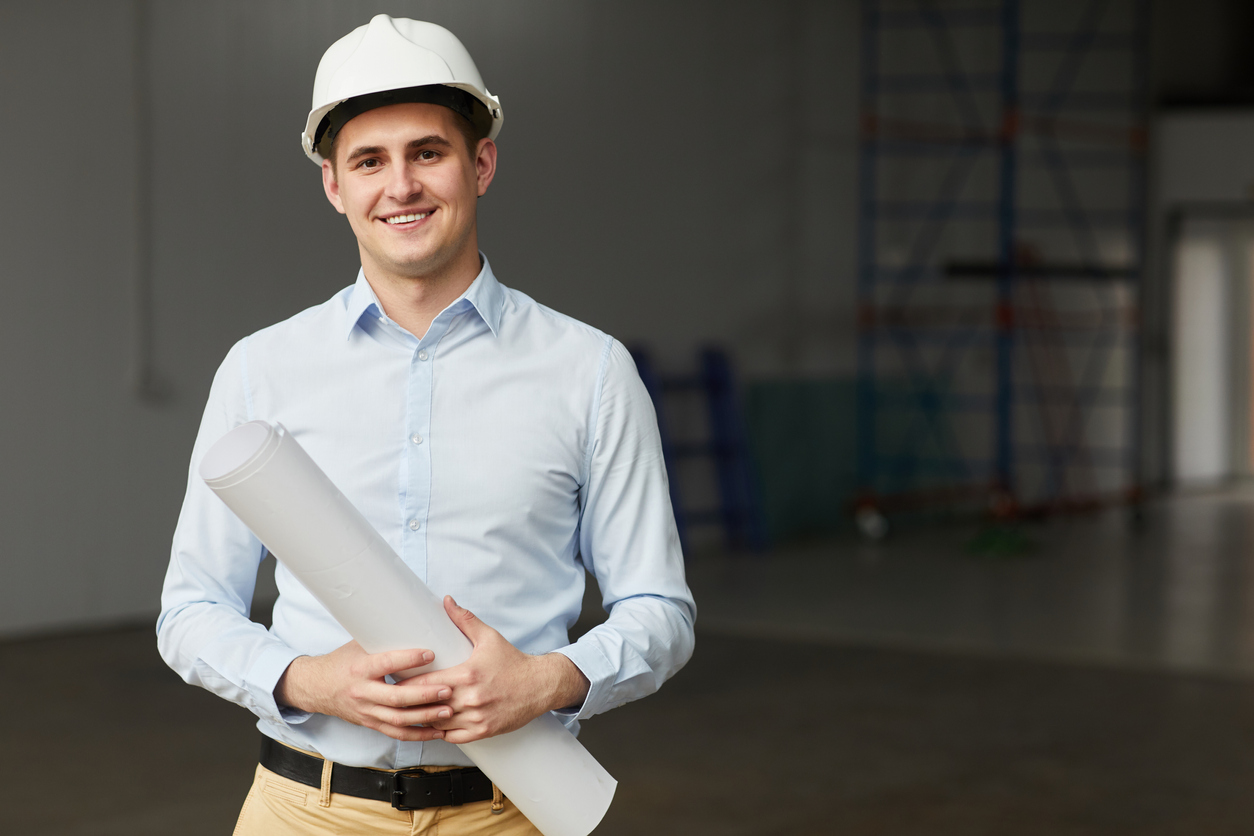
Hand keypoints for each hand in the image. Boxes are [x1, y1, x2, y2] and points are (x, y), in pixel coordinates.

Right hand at [275, 641, 452, 741]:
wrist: (316, 687)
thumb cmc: (343, 661)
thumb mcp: (359, 645)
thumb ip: (384, 639)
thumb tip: (415, 621)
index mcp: (360, 668)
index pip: (386, 663)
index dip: (409, 659)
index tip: (431, 653)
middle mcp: (362, 692)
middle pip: (396, 698)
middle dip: (424, 695)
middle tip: (448, 689)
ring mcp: (366, 711)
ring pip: (398, 719)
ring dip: (425, 716)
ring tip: (448, 711)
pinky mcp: (370, 724)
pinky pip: (396, 733)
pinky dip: (417, 734)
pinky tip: (436, 731)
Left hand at [402, 596, 589, 743]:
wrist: (540, 685)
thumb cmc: (513, 661)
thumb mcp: (489, 638)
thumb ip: (465, 620)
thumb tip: (447, 601)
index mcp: (467, 675)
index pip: (425, 683)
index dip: (406, 684)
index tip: (393, 682)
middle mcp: (471, 699)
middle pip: (428, 706)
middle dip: (410, 703)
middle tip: (393, 700)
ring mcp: (477, 718)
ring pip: (438, 724)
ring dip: (423, 720)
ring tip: (407, 715)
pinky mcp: (484, 731)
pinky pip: (453, 737)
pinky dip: (441, 732)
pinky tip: (432, 726)